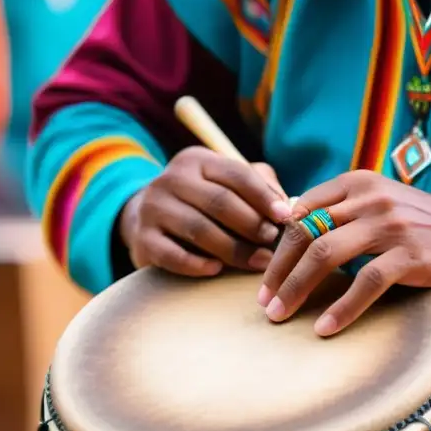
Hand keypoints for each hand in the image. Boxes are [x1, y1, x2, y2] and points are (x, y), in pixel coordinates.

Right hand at [120, 146, 292, 276]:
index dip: (264, 197)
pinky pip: (173, 254)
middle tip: (273, 242)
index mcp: (196, 161)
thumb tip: (288, 205)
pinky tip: (217, 270)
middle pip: (219, 202)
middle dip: (252, 224)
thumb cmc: (203, 202)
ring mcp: (153, 208)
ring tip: (259, 262)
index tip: (287, 218)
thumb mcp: (227, 184)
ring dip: (234, 249)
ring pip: (199, 229)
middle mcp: (170, 179)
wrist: (147, 219)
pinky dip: (197, 264)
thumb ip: (259, 185)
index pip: (236, 174)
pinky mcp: (143, 239)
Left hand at [258, 170, 430, 336]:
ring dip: (296, 288)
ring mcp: (390, 227)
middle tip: (263, 300)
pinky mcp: (410, 256)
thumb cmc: (417, 223)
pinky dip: (341, 308)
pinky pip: (365, 283)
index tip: (264, 272)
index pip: (302, 210)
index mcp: (357, 184)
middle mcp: (370, 200)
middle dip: (278, 270)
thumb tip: (287, 224)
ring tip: (280, 314)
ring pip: (326, 254)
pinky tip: (325, 328)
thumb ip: (339, 209)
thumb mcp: (377, 202)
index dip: (277, 243)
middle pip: (306, 232)